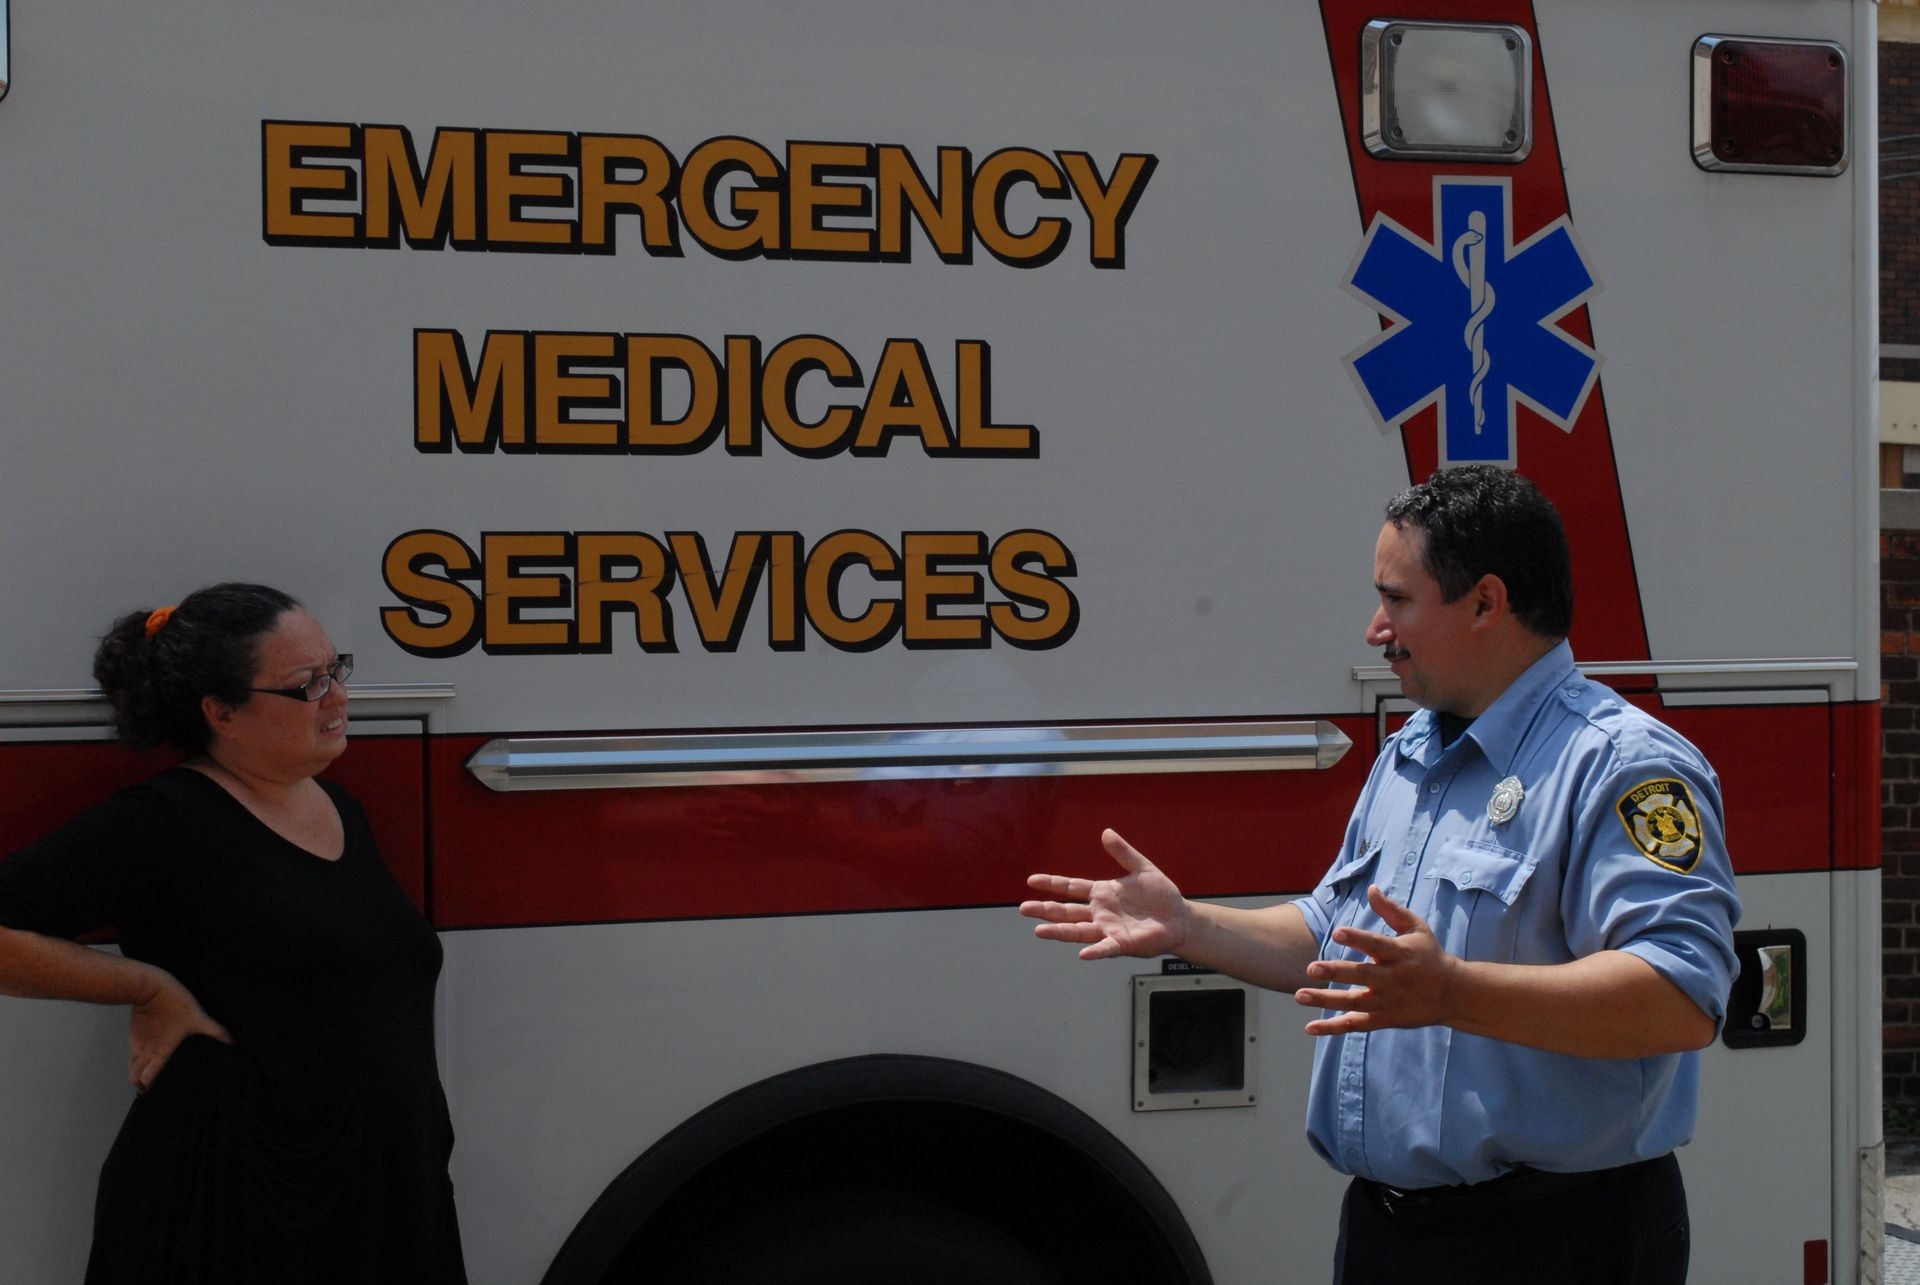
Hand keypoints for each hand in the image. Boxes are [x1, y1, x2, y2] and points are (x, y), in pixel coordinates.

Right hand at [128, 972, 231, 1092]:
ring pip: (132, 1067)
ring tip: (150, 1079)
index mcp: (159, 1053)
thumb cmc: (174, 1003)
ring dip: (138, 1075)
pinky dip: (137, 1062)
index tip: (157, 1094)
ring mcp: (136, 1044)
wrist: (149, 987)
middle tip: (153, 1090)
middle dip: (141, 1087)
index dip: (148, 1089)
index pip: (145, 1080)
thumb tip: (233, 1042)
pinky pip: (132, 1055)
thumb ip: (215, 1031)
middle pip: (134, 1079)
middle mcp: (144, 1052)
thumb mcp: (198, 1018)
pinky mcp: (134, 1035)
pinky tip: (149, 1059)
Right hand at [1020, 829, 1191, 960]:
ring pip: (1078, 931)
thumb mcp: (1142, 868)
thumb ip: (1123, 852)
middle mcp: (1100, 913)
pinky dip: (1095, 951)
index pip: (1071, 888)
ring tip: (1039, 931)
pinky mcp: (1122, 943)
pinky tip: (1083, 954)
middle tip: (1024, 908)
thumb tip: (1106, 832)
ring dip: (1059, 931)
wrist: (1180, 918)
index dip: (1052, 884)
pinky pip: (1106, 948)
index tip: (1032, 880)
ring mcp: (1109, 929)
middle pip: (1066, 911)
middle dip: (1045, 910)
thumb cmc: (1162, 896)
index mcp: (1102, 893)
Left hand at [1295, 885, 1459, 1033]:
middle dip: (1336, 973)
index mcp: (1401, 954)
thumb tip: (1371, 888)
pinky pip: (1356, 1025)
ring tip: (1300, 995)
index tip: (1337, 932)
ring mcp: (1388, 1002)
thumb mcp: (1417, 928)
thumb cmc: (1430, 955)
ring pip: (1354, 1003)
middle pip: (1362, 976)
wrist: (1454, 994)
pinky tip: (1309, 1027)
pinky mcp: (1385, 1019)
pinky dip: (1333, 1028)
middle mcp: (1393, 979)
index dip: (1358, 939)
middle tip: (1311, 968)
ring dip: (1326, 1000)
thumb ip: (1391, 910)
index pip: (1377, 945)